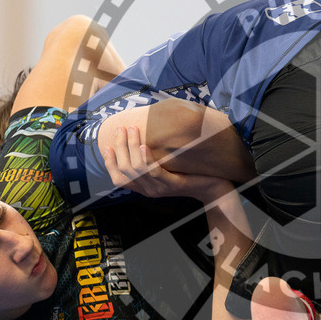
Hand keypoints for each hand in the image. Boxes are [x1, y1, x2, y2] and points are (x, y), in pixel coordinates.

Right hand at [102, 126, 231, 202]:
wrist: (214, 187)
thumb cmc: (190, 173)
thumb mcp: (167, 167)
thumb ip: (153, 158)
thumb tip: (140, 137)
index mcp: (144, 188)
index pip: (118, 179)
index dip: (110, 163)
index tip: (107, 146)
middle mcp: (149, 190)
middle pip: (125, 170)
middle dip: (120, 147)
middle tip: (121, 129)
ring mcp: (160, 189)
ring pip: (137, 169)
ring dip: (131, 146)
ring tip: (133, 129)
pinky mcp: (173, 185)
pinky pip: (155, 172)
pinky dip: (147, 158)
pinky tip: (144, 145)